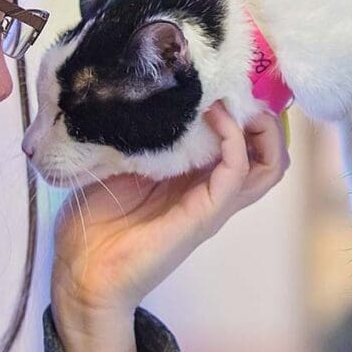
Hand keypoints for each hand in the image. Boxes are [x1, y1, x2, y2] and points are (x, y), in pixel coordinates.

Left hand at [50, 102, 288, 351]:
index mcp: (199, 179)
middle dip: (266, 118)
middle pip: (271, 156)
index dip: (249, 111)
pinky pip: (236, 173)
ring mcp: (213, 204)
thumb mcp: (125, 161)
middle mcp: (214, 191)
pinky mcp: (204, 215)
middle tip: (239, 90)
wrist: (80, 272)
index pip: (249, 145)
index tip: (227, 79)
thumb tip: (155, 91)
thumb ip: (147, 134)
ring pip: (269, 167)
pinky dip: (233, 139)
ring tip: (235, 102)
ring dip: (261, 128)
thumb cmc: (95, 220)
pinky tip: (214, 117)